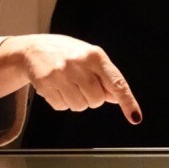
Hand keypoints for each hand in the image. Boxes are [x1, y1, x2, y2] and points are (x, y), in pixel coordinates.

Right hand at [0, 34, 141, 124]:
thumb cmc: (66, 54)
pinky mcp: (45, 84)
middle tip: (81, 84)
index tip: (135, 118)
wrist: (33, 49)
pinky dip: (61, 102)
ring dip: (76, 101)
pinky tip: (56, 87)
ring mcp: (60, 74)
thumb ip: (105, 76)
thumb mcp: (89, 58)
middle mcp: (78, 63)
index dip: (127, 101)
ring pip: (80, 106)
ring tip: (67, 84)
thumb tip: (117, 98)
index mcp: (94, 55)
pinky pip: (62, 107)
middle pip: (97, 100)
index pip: (116, 82)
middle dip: (92, 98)